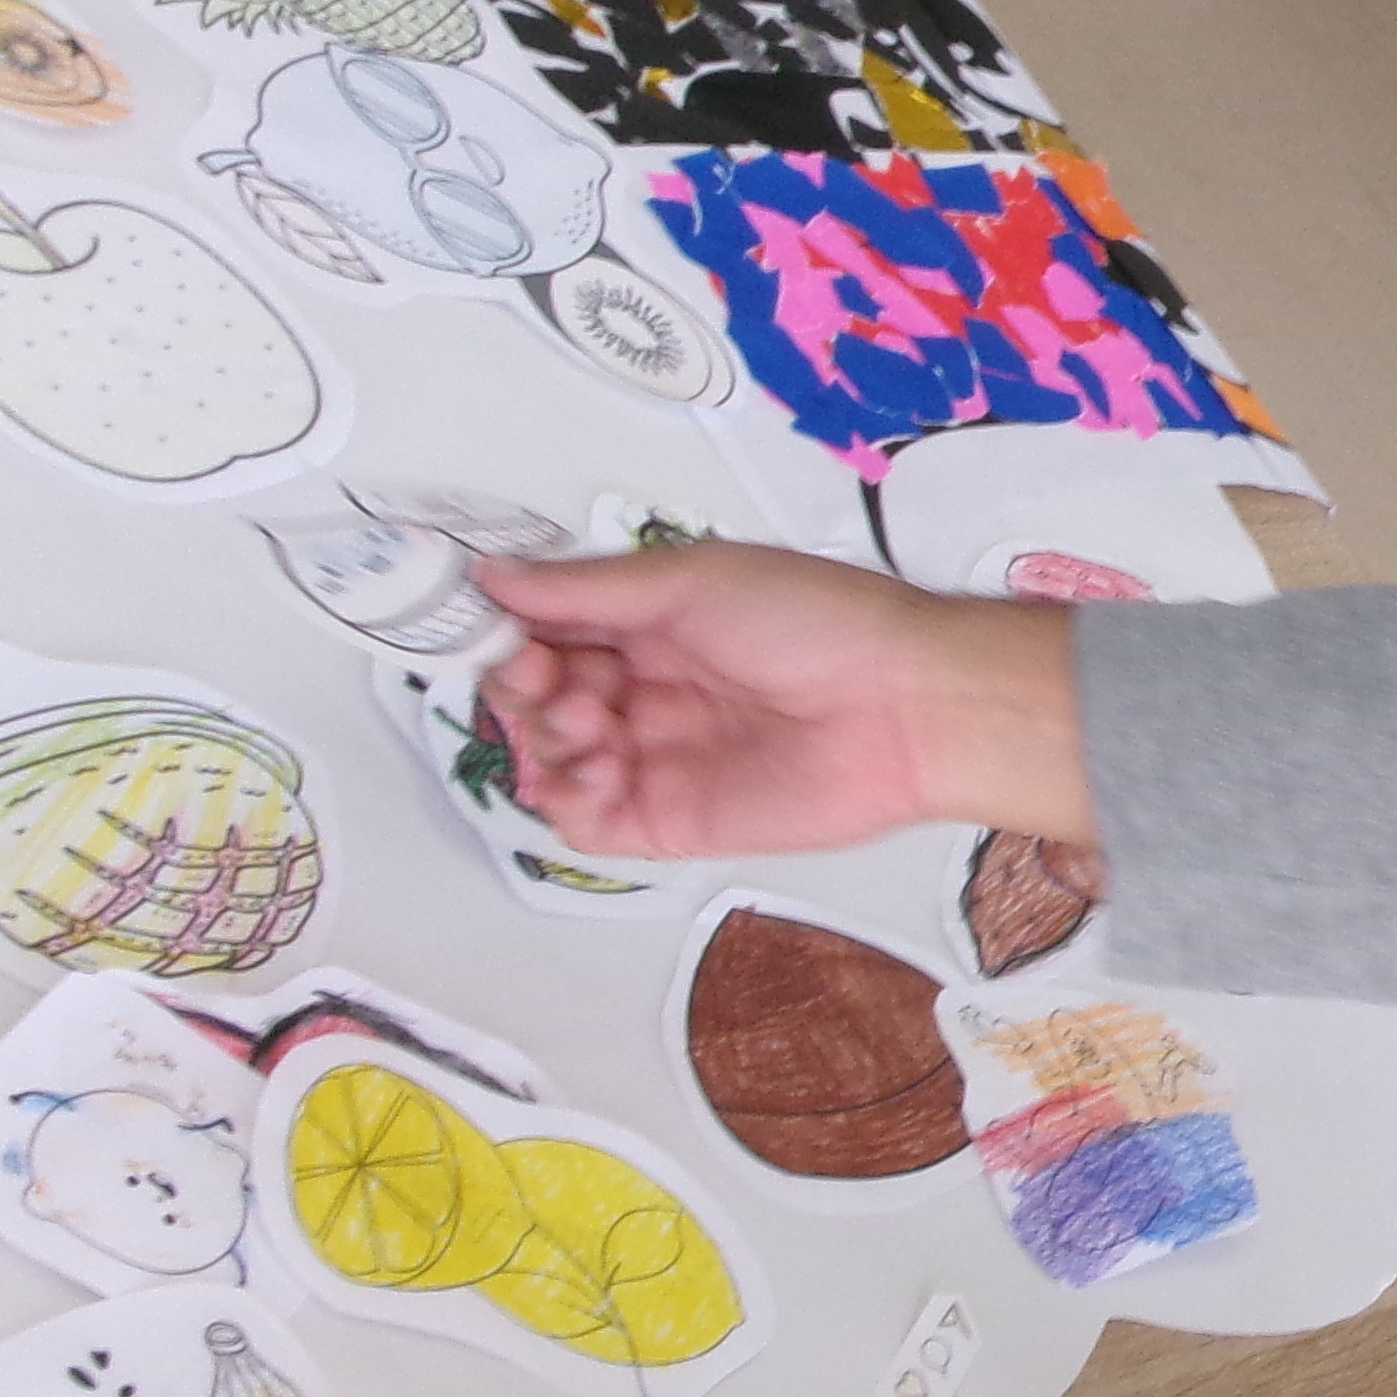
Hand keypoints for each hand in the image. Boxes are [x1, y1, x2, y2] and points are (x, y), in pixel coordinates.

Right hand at [478, 543, 1097, 858]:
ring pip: (550, 759)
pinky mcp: (669, 819)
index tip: (491, 632)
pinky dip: (568, 798)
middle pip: (535, 696)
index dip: (507, 633)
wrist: (906, 705)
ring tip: (592, 722)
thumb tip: (490, 574)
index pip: (544, 631)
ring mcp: (654, 757)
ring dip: (543, 739)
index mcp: (650, 625)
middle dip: (523, 685)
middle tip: (553, 680)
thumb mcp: (694, 581)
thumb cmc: (816, 622)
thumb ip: (587, 589)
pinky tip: (600, 769)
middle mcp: (644, 689)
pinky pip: (585, 822)